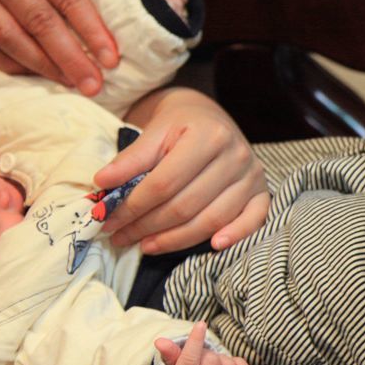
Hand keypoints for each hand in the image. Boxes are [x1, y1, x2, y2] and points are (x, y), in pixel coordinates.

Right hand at [0, 0, 118, 92]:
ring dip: (42, 66)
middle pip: (40, 24)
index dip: (92, 32)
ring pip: (9, 38)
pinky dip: (10, 61)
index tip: (111, 58)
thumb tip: (82, 16)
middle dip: (70, 60)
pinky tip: (33, 73)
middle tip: (94, 85)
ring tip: (69, 83)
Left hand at [98, 88, 269, 252]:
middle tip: (119, 236)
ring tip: (145, 246)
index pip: (165, 182)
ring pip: (212, 220)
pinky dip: (235, 236)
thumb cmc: (179, 124)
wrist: (209, 117)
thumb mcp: (154, 132)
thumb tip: (102, 185)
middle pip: (186, 205)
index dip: (133, 206)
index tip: (107, 219)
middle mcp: (235, 156)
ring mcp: (252, 176)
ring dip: (175, 239)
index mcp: (208, 136)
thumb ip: (130, 159)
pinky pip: (254, 221)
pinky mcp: (262, 191)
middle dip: (147, 226)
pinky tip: (213, 247)